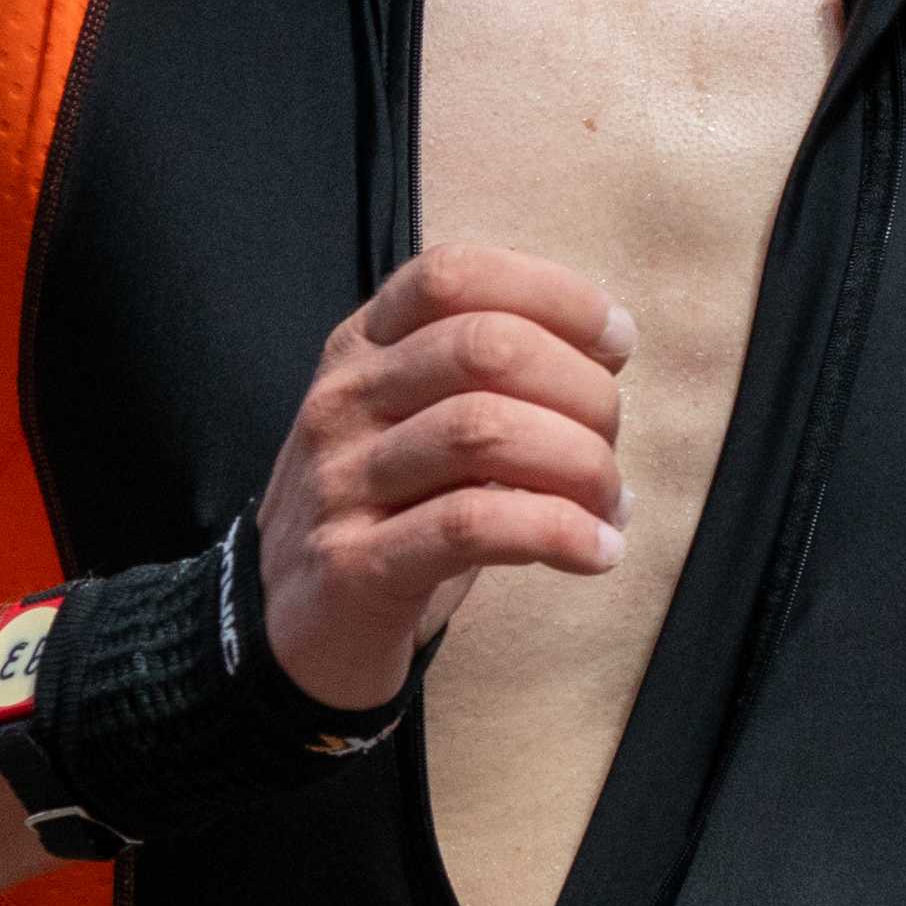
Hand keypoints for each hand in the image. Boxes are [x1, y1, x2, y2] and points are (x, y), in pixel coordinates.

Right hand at [255, 244, 631, 709]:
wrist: (291, 629)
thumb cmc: (386, 515)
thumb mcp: (419, 424)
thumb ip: (490, 381)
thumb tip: (606, 357)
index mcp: (361, 348)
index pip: (455, 276)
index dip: (553, 295)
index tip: (615, 341)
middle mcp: (343, 400)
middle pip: (484, 347)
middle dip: (581, 389)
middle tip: (611, 443)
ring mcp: (340, 481)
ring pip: (483, 430)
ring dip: (579, 463)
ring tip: (608, 504)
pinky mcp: (354, 564)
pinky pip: (472, 526)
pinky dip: (556, 532)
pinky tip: (594, 550)